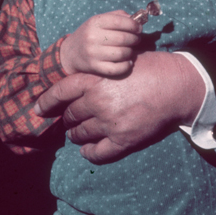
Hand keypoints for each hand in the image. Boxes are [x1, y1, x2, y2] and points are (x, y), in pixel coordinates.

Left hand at [35, 51, 204, 163]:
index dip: (46, 101)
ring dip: (77, 135)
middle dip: (68, 118)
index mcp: (95, 79)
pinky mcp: (123, 140)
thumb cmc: (150, 67)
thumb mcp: (119, 61)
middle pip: (71, 115)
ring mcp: (110, 123)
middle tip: (71, 118)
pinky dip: (89, 153)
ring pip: (80, 134)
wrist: (177, 85)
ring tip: (79, 133)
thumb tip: (82, 83)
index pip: (61, 91)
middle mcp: (98, 102)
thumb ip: (99, 73)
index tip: (38, 109)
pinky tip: (89, 150)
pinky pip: (97, 153)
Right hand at [60, 10, 140, 75]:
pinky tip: (127, 62)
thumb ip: (118, 16)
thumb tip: (137, 20)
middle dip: (135, 39)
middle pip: (123, 38)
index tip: (139, 28)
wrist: (71, 53)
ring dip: (131, 52)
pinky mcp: (94, 67)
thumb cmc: (90, 34)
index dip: (134, 25)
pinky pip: (117, 68)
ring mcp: (93, 53)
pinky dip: (126, 66)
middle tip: (136, 40)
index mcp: (95, 22)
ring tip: (130, 50)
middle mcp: (92, 37)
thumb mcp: (99, 21)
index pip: (120, 22)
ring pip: (122, 53)